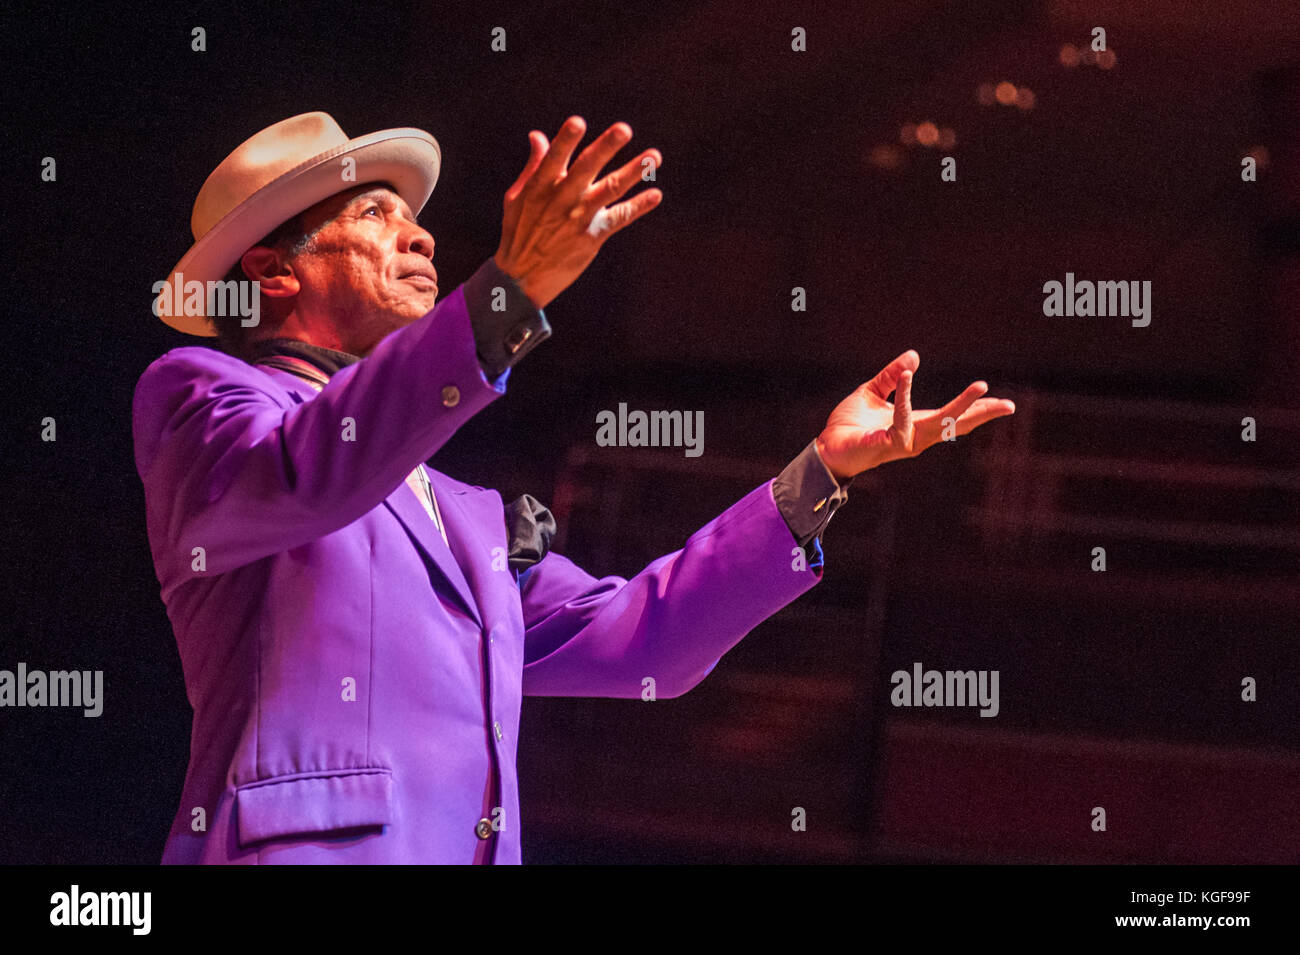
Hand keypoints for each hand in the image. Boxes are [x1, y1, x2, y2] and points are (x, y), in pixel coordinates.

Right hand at [494, 115, 662, 308]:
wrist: (522, 279)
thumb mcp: (517, 197)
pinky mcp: (592, 238)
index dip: (564, 141)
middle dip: (605, 148)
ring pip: (609, 191)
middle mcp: (561, 200)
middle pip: (586, 169)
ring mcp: (578, 219)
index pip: (553, 159)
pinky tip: (655, 195)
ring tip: (655, 157)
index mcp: (540, 187)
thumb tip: (538, 135)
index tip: (577, 122)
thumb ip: (533, 166)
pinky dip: (638, 207)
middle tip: (624, 129)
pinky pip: (619, 219)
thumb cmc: (519, 232)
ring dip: (633, 172)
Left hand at [814, 349, 1015, 480]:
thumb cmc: (850, 425)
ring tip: (981, 387)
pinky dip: (904, 397)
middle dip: (983, 414)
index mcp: (916, 423)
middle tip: (1009, 405)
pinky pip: (902, 419)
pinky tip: (908, 377)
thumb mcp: (873, 393)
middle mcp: (916, 435)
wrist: (827, 447)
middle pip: (957, 424)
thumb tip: (914, 356)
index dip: (977, 409)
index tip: (1004, 404)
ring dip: (961, 405)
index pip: (953, 416)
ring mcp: (905, 442)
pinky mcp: (889, 444)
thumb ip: (891, 377)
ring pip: (940, 424)